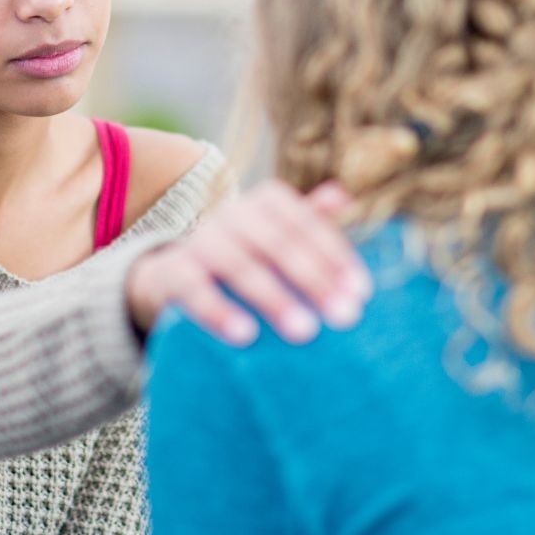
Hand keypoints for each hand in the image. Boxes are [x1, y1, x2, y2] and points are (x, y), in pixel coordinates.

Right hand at [124, 180, 371, 345]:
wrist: (173, 273)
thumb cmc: (244, 254)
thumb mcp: (276, 235)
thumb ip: (308, 220)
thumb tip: (344, 198)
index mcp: (264, 202)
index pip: (305, 224)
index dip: (335, 256)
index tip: (361, 293)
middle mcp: (232, 214)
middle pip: (277, 243)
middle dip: (314, 280)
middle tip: (345, 317)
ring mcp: (200, 241)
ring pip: (239, 265)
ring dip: (274, 298)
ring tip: (305, 332)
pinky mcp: (173, 272)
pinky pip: (195, 289)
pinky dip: (219, 311)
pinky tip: (246, 336)